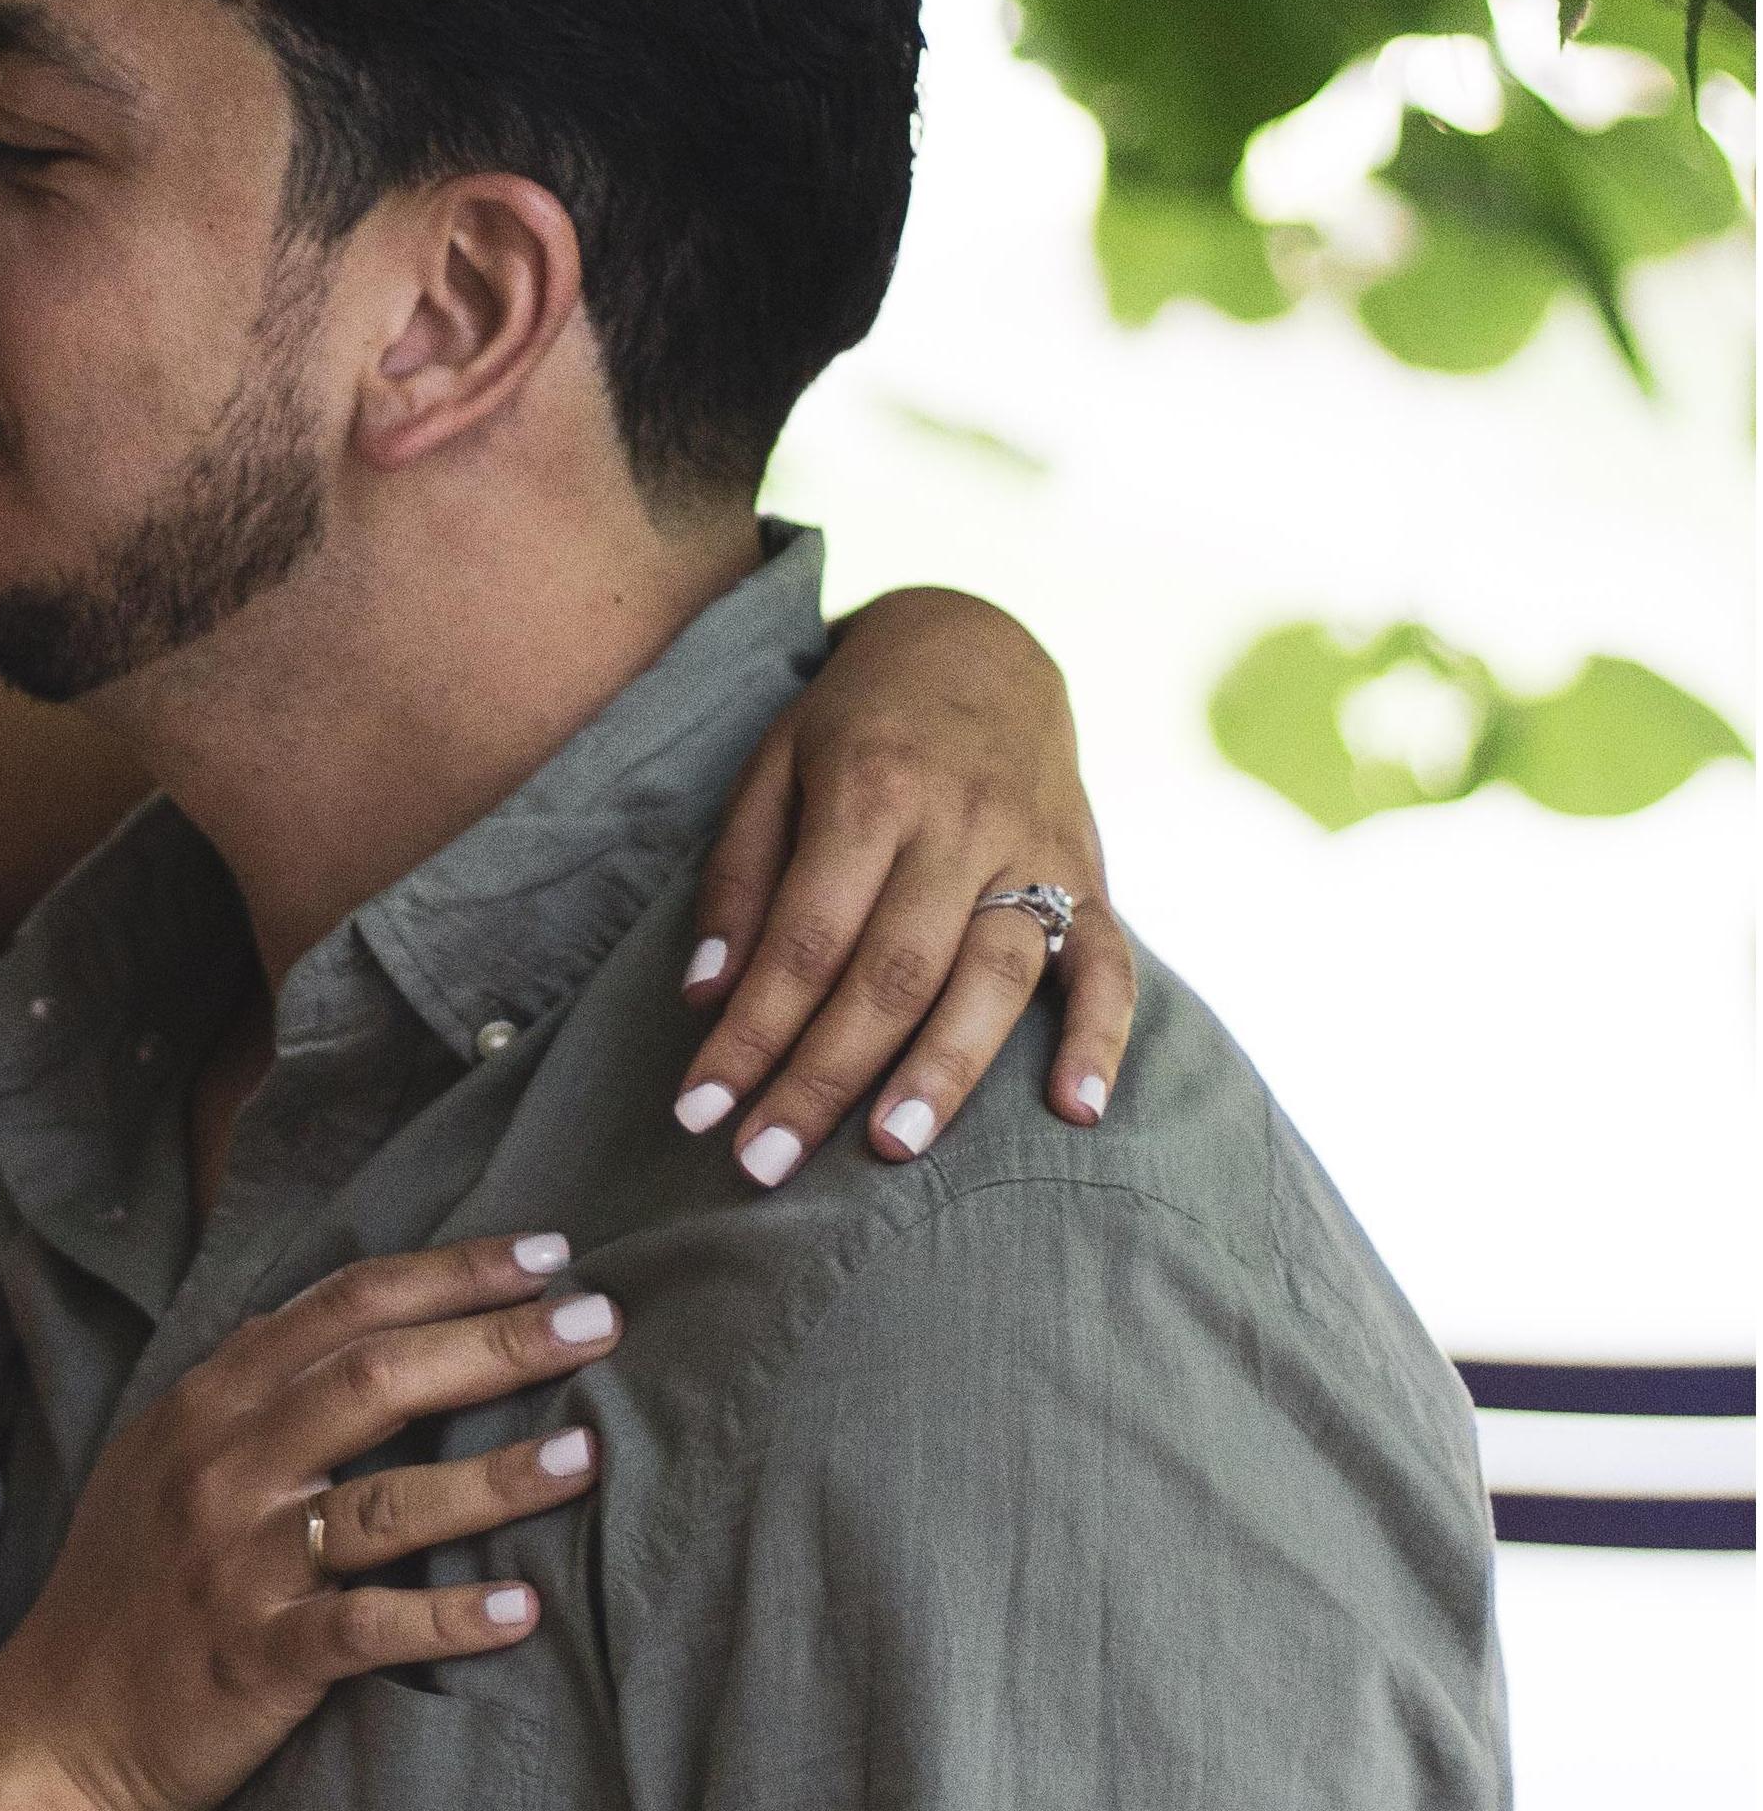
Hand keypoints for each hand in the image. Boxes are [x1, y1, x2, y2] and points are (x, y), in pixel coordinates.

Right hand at [0, 1235, 615, 1810]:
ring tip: (588, 1454)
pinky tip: (523, 1608)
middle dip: (495, 1344)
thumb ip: (249, 1386)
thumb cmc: (130, 1585)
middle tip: (598, 1323)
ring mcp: (238, 1564)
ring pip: (386, 1503)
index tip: (549, 1254)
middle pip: (375, 1380)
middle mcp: (222, 1469)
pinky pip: (365, 1628)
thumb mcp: (162, 1456)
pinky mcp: (256, 1658)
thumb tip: (341, 1314)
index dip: (450, 1273)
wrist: (57, 1729)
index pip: (342, 1308)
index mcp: (207, 1405)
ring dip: (495, 1477)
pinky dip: (447, 1618)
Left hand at [673, 585, 1133, 1185]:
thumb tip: (708, 995)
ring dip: (943, 1071)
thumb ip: (742, 878)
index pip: (804, 938)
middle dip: (823, 1075)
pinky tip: (1078, 1111)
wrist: (980, 647)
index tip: (699, 1110)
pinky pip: (1110, 962)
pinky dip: (1102, 1037)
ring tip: (890, 1151)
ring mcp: (1037, 850)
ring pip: (996, 976)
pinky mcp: (1093, 873)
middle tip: (765, 1163)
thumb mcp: (773, 767)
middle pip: (892, 972)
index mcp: (871, 791)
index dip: (750, 1031)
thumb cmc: (853, 724)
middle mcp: (961, 824)